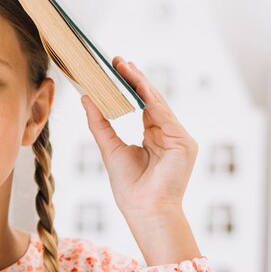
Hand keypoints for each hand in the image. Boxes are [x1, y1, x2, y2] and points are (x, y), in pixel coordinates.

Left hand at [80, 56, 198, 221]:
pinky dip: (149, 97)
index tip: (116, 69)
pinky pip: (163, 114)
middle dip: (134, 79)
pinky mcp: (183, 142)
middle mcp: (169, 135)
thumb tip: (86, 98)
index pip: (143, 107)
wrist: (145, 210)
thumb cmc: (130, 187)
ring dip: (140, 83)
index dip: (130, 88)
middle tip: (118, 60)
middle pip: (152, 101)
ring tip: (123, 66)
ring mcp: (179, 138)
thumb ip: (100, 123)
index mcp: (155, 138)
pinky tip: (136, 83)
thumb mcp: (109, 148)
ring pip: (157, 103)